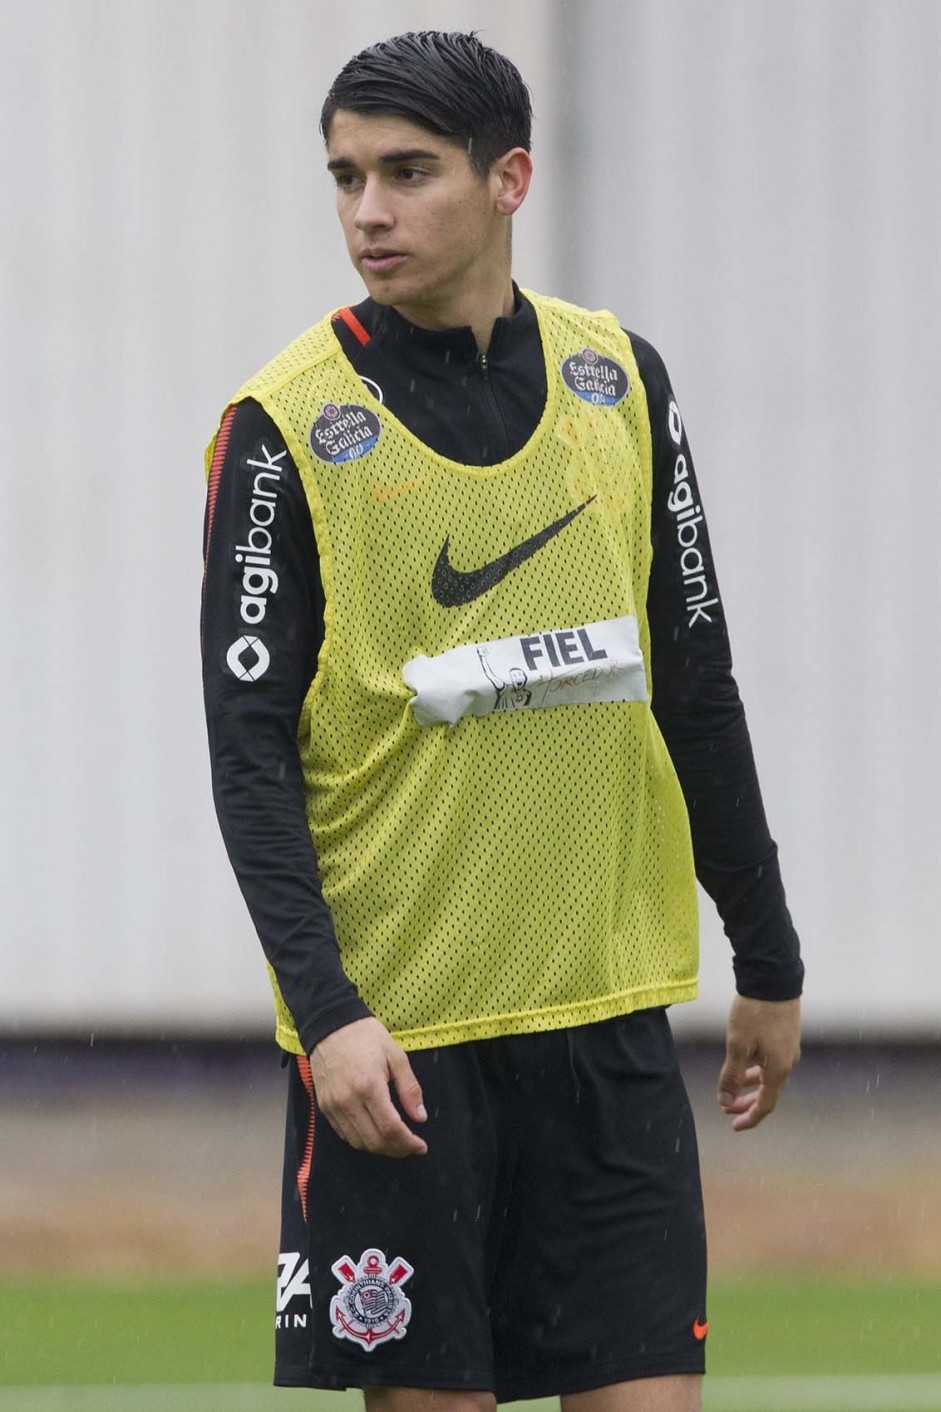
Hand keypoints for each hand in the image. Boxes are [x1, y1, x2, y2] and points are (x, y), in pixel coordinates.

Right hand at [310, 1017, 428, 1157]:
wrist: (330, 1025)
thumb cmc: (366, 1036)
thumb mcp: (396, 1056)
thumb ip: (409, 1088)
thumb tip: (420, 1117)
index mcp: (369, 1086)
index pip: (390, 1128)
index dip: (408, 1143)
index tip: (421, 1146)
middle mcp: (348, 1101)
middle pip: (374, 1141)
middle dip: (396, 1149)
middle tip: (411, 1146)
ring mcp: (333, 1106)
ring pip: (358, 1142)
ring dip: (379, 1148)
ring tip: (395, 1143)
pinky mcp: (324, 1107)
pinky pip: (344, 1134)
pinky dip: (361, 1140)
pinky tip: (374, 1134)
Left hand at [718, 995, 800, 1131]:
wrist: (774, 978)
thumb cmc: (755, 1012)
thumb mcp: (737, 1045)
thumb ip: (731, 1075)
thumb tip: (725, 1102)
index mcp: (779, 1069)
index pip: (766, 1105)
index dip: (750, 1118)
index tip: (734, 1126)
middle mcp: (788, 1063)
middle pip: (768, 1092)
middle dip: (747, 1103)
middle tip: (727, 1109)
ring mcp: (789, 1049)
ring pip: (769, 1076)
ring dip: (750, 1085)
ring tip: (730, 1088)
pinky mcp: (786, 1036)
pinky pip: (770, 1062)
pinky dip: (755, 1069)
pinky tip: (741, 1064)